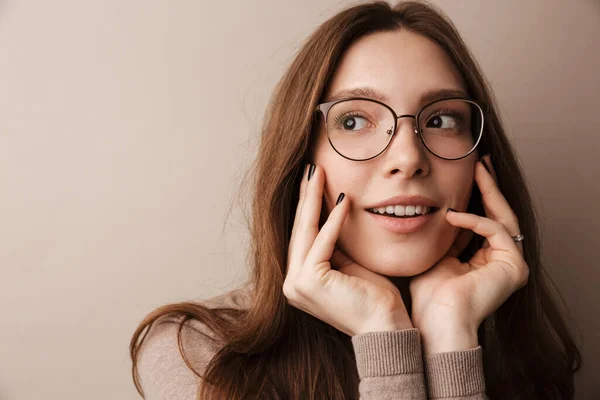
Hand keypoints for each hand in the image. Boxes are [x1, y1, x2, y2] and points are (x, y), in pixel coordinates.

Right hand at [283, 164, 412, 335]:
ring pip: (306, 232)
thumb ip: (335, 244)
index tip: (314, 180)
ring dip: (313, 200)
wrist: (387, 328)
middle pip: (300, 230)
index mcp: (299, 281)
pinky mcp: (309, 282)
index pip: (304, 236)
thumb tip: (332, 213)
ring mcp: (296, 285)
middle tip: (311, 168)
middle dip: (306, 196)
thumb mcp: (350, 263)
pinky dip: (333, 220)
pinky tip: (343, 199)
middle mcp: (291, 284)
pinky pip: (322, 242)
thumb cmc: (375, 298)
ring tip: (317, 173)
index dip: (308, 205)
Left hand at [409, 155, 528, 353]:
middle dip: (489, 187)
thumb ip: (447, 235)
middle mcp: (504, 262)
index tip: (469, 173)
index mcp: (486, 261)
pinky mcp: (514, 267)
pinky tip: (452, 215)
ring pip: (503, 218)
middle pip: (500, 216)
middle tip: (482, 162)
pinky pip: (495, 231)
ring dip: (489, 192)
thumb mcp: (437, 254)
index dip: (477, 197)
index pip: (484, 221)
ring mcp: (512, 265)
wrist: (436, 323)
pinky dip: (473, 220)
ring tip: (477, 170)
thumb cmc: (430, 296)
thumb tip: (443, 210)